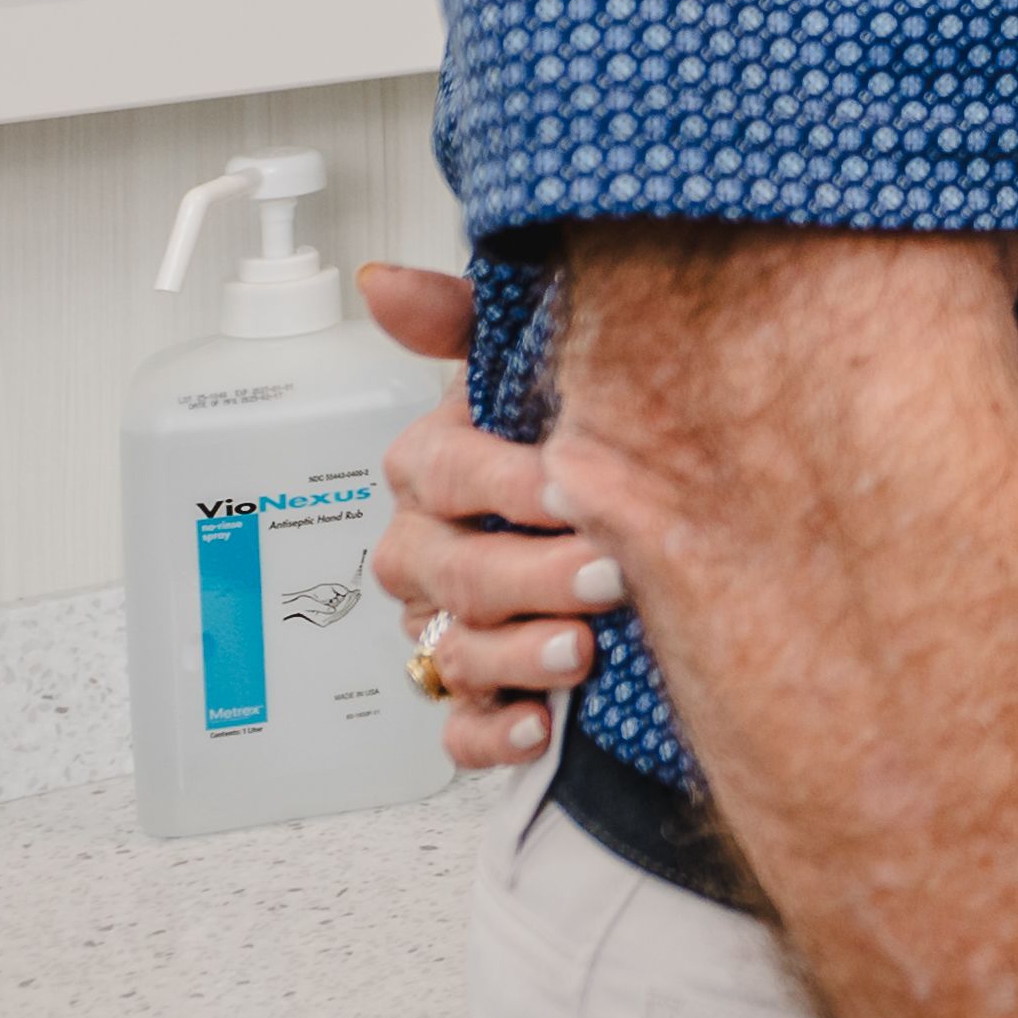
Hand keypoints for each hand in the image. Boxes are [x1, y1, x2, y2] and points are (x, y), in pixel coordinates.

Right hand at [363, 261, 619, 766]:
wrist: (635, 518)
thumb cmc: (570, 436)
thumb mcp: (527, 365)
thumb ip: (461, 321)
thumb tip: (382, 283)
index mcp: (433, 471)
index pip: (441, 474)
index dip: (506, 481)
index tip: (575, 483)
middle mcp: (428, 553)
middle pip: (455, 573)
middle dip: (536, 574)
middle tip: (613, 572)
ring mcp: (445, 628)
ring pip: (457, 653)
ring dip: (522, 655)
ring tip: (587, 652)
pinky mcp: (473, 695)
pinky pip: (457, 730)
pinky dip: (492, 734)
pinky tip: (536, 727)